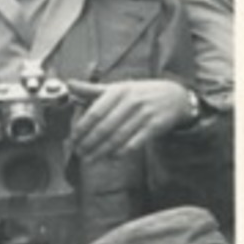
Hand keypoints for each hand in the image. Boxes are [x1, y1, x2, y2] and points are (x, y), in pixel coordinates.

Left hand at [67, 79, 194, 161]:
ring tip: (89, 159)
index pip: (95, 113)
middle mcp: (131, 102)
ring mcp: (144, 114)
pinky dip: (120, 152)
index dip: (81, 129)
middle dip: (89, 143)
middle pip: (104, 128)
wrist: (174, 96)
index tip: (72, 139)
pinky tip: (110, 157)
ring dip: (101, 151)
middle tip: (79, 153)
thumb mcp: (117, 88)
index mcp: (118, 91)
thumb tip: (69, 84)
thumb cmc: (139, 93)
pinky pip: (134, 144)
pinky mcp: (155, 127)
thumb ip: (92, 89)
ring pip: (117, 138)